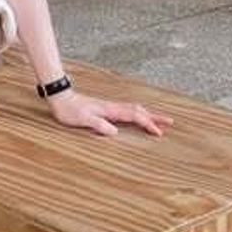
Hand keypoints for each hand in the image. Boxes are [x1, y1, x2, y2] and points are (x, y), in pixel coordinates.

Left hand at [47, 90, 173, 136]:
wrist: (60, 97)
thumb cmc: (69, 110)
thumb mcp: (82, 119)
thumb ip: (98, 125)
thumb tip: (115, 132)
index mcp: (110, 110)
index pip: (134, 117)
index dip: (147, 124)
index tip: (158, 133)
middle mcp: (112, 107)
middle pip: (138, 111)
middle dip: (154, 117)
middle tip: (170, 122)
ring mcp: (109, 107)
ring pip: (133, 110)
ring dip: (147, 114)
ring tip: (158, 120)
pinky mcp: (104, 109)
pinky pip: (126, 111)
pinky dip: (136, 114)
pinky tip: (135, 117)